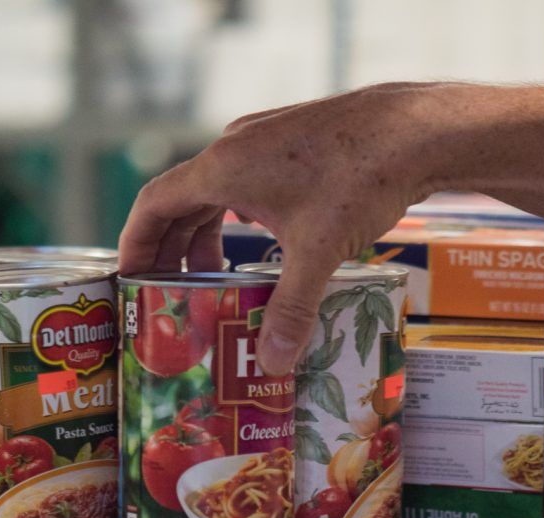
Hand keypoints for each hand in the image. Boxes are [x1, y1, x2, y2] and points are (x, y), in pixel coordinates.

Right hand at [118, 83, 448, 373]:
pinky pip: (246, 181)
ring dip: (207, 235)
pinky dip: (239, 216)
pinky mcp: (291, 141)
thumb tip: (273, 364)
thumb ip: (291, 309)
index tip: (129, 278)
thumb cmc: (360, 177)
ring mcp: (263, 139)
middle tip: (169, 294)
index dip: (136, 243)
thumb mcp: (319, 251)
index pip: (154, 204)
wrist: (414, 128)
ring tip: (215, 279)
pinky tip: (261, 243)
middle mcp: (235, 147)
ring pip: (216, 191)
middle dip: (172, 251)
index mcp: (223, 167)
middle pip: (182, 202)